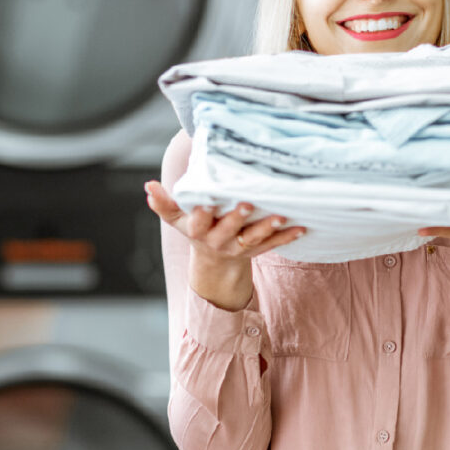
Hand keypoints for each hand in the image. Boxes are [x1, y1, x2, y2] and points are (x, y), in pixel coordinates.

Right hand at [145, 180, 305, 260]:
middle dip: (237, 218)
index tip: (206, 204)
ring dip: (267, 228)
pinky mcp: (256, 250)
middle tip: (247, 204)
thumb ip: (164, 203)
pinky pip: (273, 245)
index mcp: (198, 231)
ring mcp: (239, 247)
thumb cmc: (196, 229)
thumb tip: (147, 186)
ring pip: (253, 238)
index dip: (201, 215)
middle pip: (227, 230)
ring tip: (280, 216)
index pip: (197, 223)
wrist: (214, 262)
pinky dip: (287, 237)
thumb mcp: (177, 219)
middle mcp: (218, 240)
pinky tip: (301, 228)